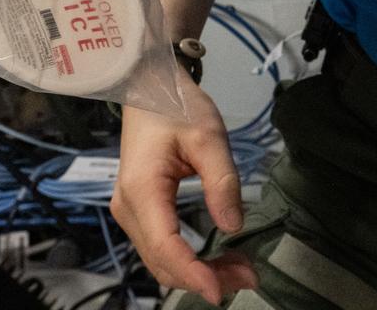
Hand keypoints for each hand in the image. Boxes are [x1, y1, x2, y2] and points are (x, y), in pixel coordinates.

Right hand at [111, 79, 256, 300]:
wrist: (148, 87)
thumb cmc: (175, 105)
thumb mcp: (209, 136)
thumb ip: (223, 182)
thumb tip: (234, 225)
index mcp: (142, 189)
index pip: (166, 246)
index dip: (193, 273)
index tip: (221, 289)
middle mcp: (129, 207)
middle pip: (162, 261)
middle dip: (203, 277)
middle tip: (248, 277)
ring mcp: (131, 210)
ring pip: (160, 258)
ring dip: (198, 271)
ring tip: (239, 270)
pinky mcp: (140, 210)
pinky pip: (161, 245)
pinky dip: (188, 259)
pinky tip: (216, 258)